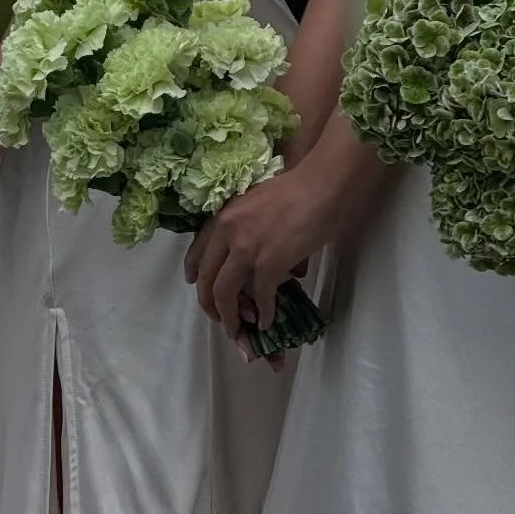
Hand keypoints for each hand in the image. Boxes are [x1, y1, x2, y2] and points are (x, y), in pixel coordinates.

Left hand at [185, 160, 339, 346]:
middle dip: (209, 305)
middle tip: (219, 318)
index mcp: (223, 217)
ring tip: (239, 329)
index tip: (194, 284)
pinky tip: (267, 322)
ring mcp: (246, 249)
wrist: (321, 184)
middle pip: (206, 279)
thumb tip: (258, 261)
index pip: (197, 252)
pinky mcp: (269, 263)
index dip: (194, 273)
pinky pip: (260, 297)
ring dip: (230, 317)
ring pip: (224, 293)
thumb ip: (247, 230)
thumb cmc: (297, 189)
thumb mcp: (256, 205)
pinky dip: (263, 314)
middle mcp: (227, 233)